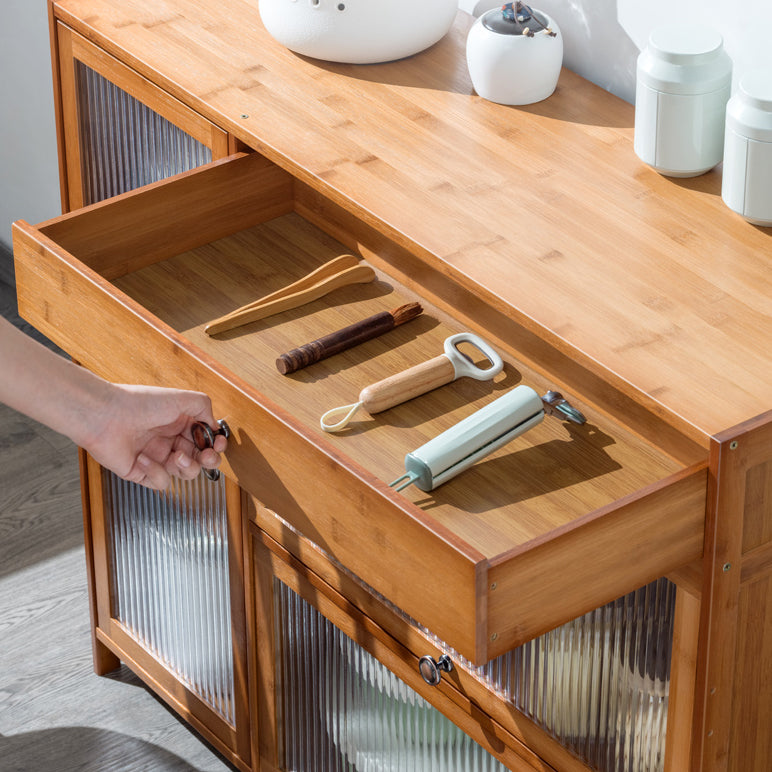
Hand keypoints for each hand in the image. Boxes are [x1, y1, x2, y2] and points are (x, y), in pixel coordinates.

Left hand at [82, 383, 227, 489]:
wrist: (105, 416)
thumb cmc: (139, 404)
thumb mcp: (180, 398)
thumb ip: (204, 407)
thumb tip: (215, 425)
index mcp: (179, 423)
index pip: (206, 439)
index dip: (216, 444)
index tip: (218, 443)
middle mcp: (170, 440)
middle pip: (200, 459)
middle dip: (208, 460)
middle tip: (206, 456)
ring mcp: (157, 457)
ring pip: (185, 473)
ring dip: (186, 467)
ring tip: (175, 456)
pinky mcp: (142, 473)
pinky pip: (160, 481)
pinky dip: (155, 471)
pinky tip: (143, 457)